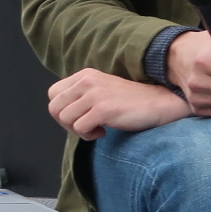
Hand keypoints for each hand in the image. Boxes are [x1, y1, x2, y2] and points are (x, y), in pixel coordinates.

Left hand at [47, 68, 190, 139]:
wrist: (158, 103)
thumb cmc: (129, 102)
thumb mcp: (100, 90)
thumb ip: (80, 96)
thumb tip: (59, 112)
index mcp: (84, 75)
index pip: (53, 94)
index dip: (61, 110)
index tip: (78, 117)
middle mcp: (86, 81)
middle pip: (54, 108)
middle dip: (67, 124)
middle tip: (86, 126)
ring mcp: (94, 94)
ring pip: (65, 119)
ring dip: (78, 131)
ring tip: (97, 128)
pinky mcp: (103, 109)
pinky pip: (80, 128)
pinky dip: (89, 136)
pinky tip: (104, 131)